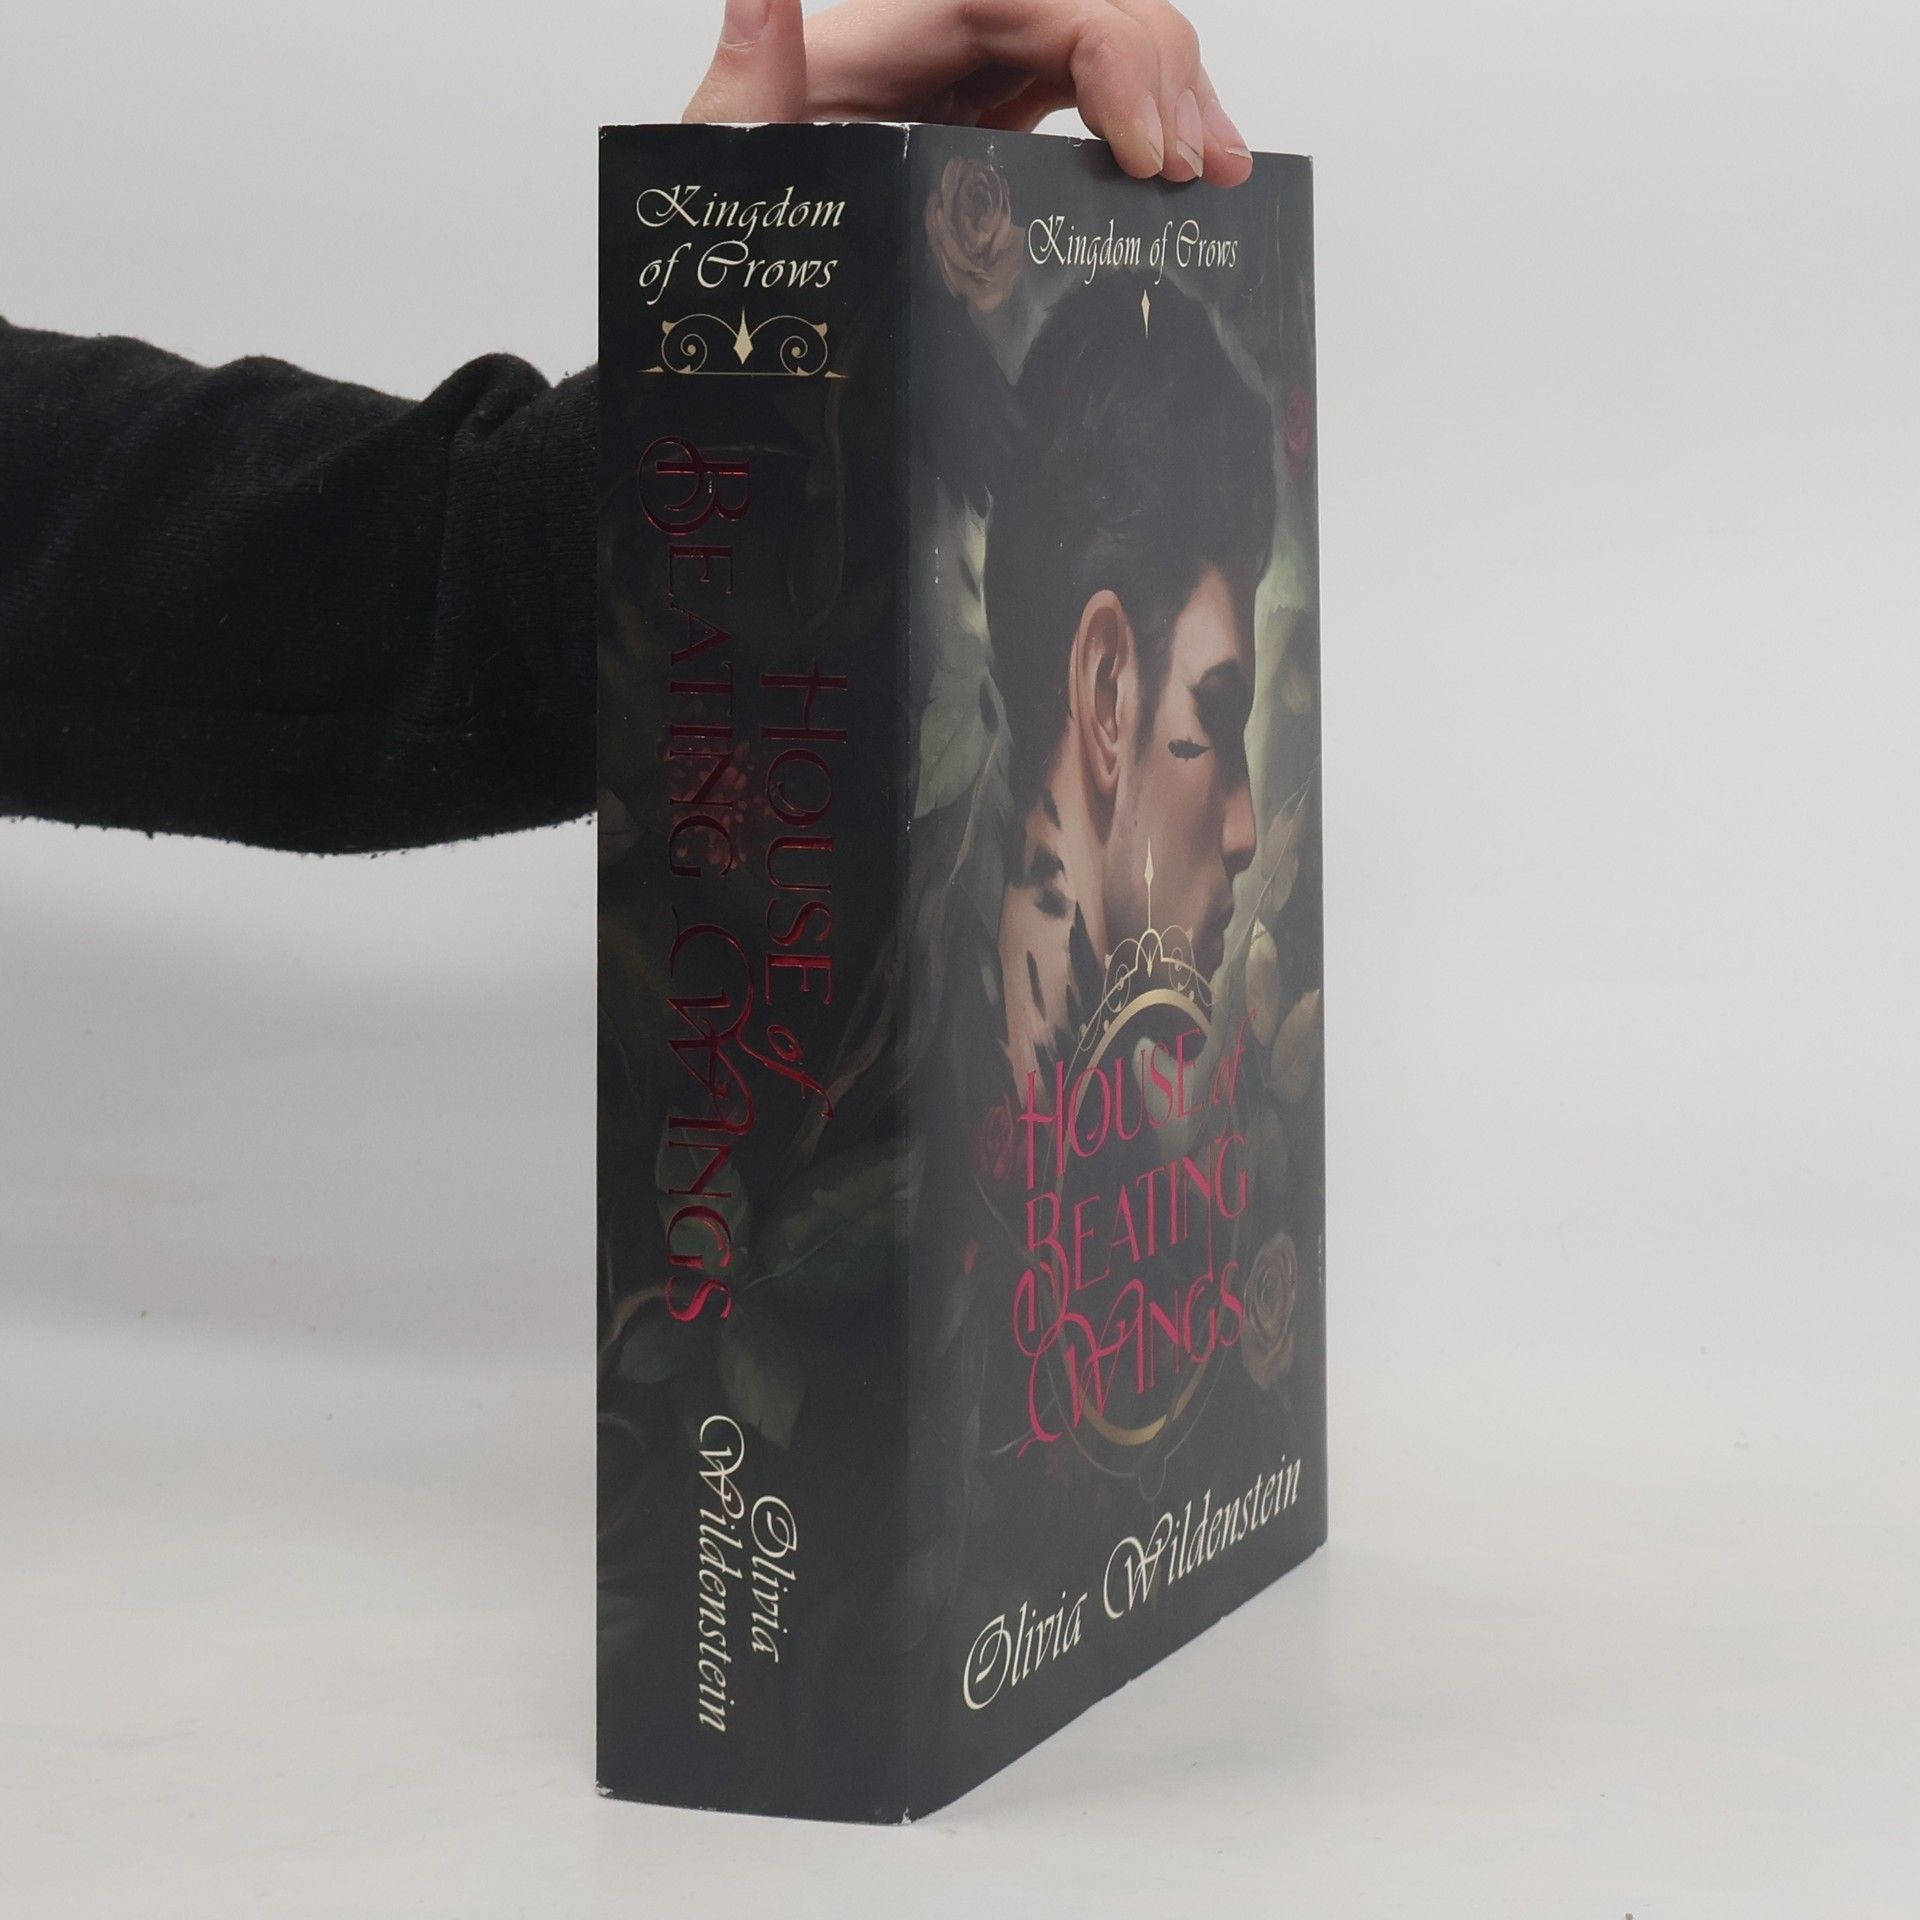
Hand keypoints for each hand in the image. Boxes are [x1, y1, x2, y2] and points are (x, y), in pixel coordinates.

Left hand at [683, 0, 1252, 186]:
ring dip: (1179, 96)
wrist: (737, 283)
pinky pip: (1092, 97)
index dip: (1110, 52)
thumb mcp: (725, 155)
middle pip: (1091, 7)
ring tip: (1220, 173)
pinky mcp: (998, 118)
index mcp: (888, 35)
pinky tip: (1195, 173)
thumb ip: (748, 76)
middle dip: (1163, 73)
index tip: (1142, 152)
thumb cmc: (730, 228)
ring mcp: (979, 76)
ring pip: (1108, 45)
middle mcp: (945, 39)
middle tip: (1197, 173)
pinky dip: (1152, 126)